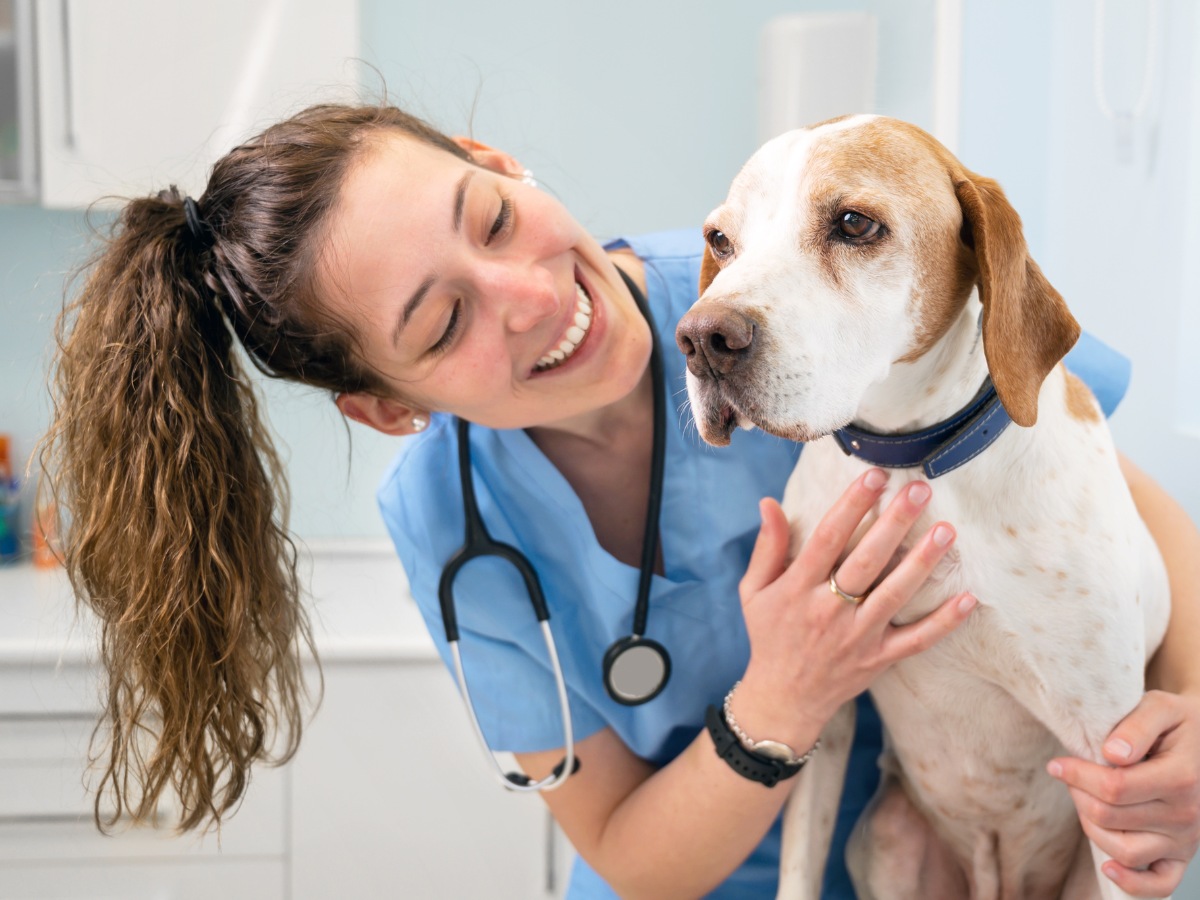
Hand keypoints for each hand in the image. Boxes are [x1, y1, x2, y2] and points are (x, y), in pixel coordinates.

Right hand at [731, 468, 976, 747]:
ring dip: (922, 562)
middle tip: (920, 490)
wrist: (783, 699)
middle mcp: (828, 610)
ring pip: (894, 594)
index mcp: (797, 588)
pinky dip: (944, 622)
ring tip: (946, 530)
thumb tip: (770, 503)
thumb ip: (767, 547)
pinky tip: (967, 598)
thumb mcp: (754, 591)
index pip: (828, 538)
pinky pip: (916, 640)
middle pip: (866, 560)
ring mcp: (857, 636)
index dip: (852, 504)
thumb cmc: (769, 636)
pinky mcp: (879, 659)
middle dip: (894, 522)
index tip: (874, 475)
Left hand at [1048, 690, 1199, 896]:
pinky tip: (1108, 865)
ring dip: (1091, 827)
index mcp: (1181, 778)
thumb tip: (1113, 753)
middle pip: (1110, 817)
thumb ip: (1137, 725)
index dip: (1076, 775)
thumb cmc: (1175, 722)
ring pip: (1123, 851)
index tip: (1057, 764)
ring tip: (1085, 801)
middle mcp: (1187, 814)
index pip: (1114, 787)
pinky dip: (1131, 882)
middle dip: (1079, 794)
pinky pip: (1158, 884)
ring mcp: (1186, 840)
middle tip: (1071, 775)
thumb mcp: (1161, 707)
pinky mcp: (1181, 856)